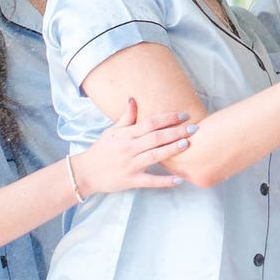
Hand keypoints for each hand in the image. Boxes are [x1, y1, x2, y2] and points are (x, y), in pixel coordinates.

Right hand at [72, 95, 193, 195]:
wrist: (85, 173)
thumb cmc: (101, 150)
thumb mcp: (112, 131)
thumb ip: (126, 117)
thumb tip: (134, 98)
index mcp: (125, 134)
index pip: (150, 123)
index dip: (168, 118)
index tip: (184, 115)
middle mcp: (129, 148)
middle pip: (155, 138)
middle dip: (176, 132)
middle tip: (194, 128)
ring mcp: (130, 165)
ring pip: (154, 156)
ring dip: (171, 150)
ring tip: (187, 144)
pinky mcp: (131, 180)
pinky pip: (150, 181)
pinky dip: (164, 181)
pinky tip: (179, 179)